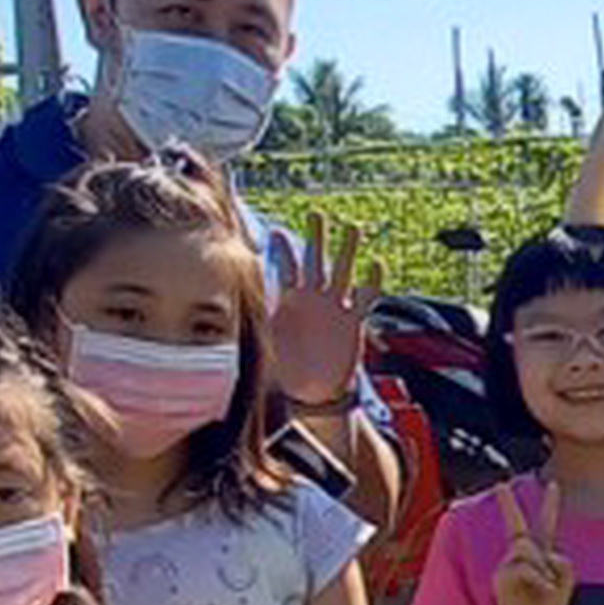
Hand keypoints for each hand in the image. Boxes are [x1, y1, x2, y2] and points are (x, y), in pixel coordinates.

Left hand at [271, 213, 383, 409]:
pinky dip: (370, 282)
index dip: (283, 249)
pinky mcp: (352, 322)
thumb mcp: (264, 343)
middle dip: (317, 237)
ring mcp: (334, 307)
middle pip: (316, 260)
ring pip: (342, 273)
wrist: (310, 390)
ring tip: (352, 228)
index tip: (276, 230)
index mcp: (290, 299)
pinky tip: (375, 265)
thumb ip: (252, 325)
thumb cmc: (284, 366)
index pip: (287, 268)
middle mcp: (313, 298)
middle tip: (316, 214)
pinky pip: (364, 299)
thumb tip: (228, 312)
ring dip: (347, 251)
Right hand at [491, 481, 577, 604]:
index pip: (546, 525)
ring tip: (546, 587)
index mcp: (541, 555)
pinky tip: (545, 588)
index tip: (553, 484)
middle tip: (500, 485)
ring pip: (527, 550)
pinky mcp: (502, 576)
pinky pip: (523, 568)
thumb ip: (565, 566)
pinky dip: (538, 577)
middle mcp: (522, 556)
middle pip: (516, 526)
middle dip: (507, 505)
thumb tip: (549, 555)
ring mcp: (509, 565)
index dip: (550, 504)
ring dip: (541, 567)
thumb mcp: (566, 585)